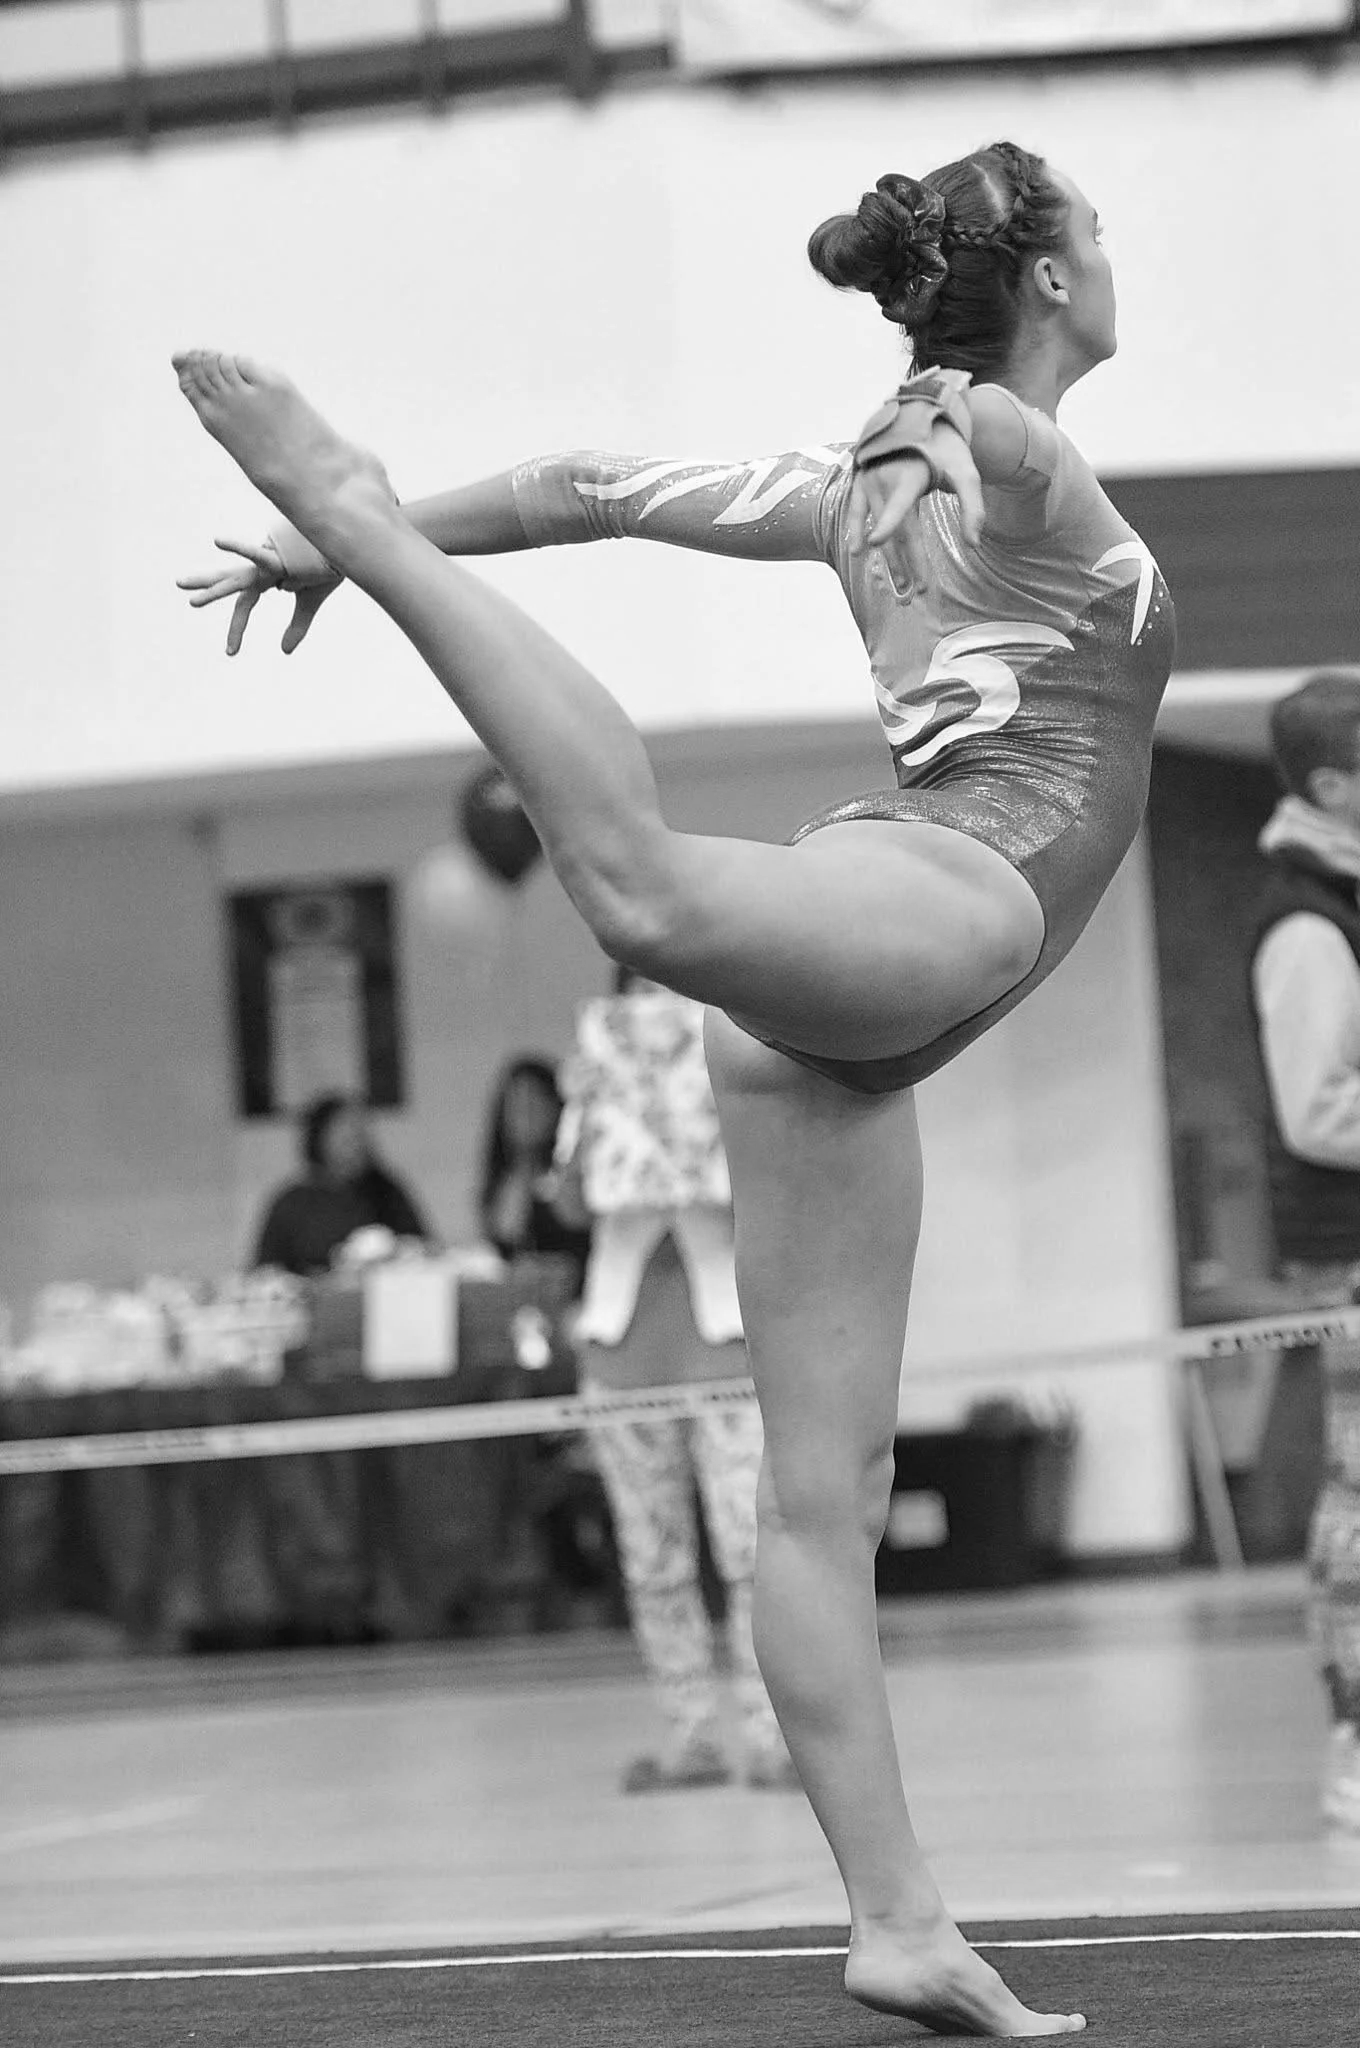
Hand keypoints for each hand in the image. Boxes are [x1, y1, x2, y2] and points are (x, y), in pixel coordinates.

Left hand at [176, 535, 339, 656]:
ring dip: (212, 586)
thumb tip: (283, 651)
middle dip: (207, 586)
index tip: (230, 652)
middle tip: (179, 585)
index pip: (244, 605)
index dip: (236, 629)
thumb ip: (296, 626)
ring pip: (236, 579)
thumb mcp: (309, 600)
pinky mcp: (277, 559)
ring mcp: (268, 565)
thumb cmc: (326, 567)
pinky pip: (256, 555)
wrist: (343, 549)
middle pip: (230, 582)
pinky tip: (217, 541)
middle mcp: (262, 571)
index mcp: (267, 579)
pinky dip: (238, 548)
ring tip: (182, 586)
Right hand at [847, 421, 984, 595]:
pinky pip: (857, 513)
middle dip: (907, 562)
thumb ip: (974, 509)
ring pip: (877, 527)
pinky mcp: (860, 482)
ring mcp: (868, 481)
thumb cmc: (946, 449)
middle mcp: (883, 478)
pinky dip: (857, 532)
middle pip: (895, 529)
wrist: (920, 418)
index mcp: (909, 474)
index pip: (900, 506)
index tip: (875, 542)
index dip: (888, 524)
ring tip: (902, 586)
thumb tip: (974, 545)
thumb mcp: (967, 474)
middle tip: (920, 591)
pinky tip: (857, 551)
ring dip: (889, 558)